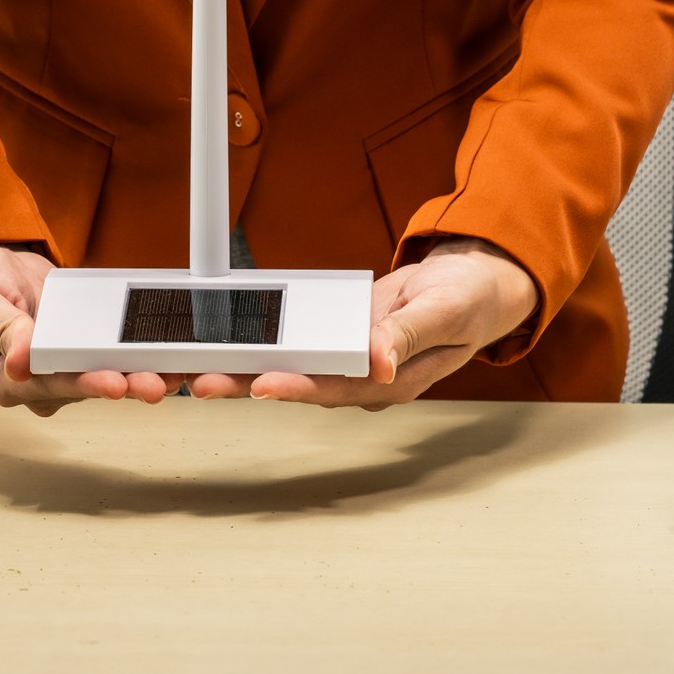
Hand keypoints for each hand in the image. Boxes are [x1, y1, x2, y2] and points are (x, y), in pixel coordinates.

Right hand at [0, 243, 180, 415]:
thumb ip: (2, 330)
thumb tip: (21, 361)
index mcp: (8, 378)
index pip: (52, 387)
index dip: (86, 385)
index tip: (114, 382)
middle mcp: (38, 380)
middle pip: (88, 385)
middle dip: (126, 384)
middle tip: (158, 383)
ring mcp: (61, 364)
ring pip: (106, 371)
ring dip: (140, 371)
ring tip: (174, 369)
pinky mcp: (80, 344)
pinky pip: (110, 348)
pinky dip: (138, 348)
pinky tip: (167, 348)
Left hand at [189, 237, 538, 408]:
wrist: (473, 283)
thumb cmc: (469, 300)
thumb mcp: (446, 311)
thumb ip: (410, 335)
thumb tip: (379, 363)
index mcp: (392, 380)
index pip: (336, 389)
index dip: (297, 388)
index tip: (262, 385)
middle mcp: (364, 378)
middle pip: (300, 384)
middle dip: (250, 384)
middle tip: (204, 382)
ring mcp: (350, 359)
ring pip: (293, 365)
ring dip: (248, 366)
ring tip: (200, 368)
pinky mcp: (340, 336)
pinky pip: (300, 340)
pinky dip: (267, 339)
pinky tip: (231, 338)